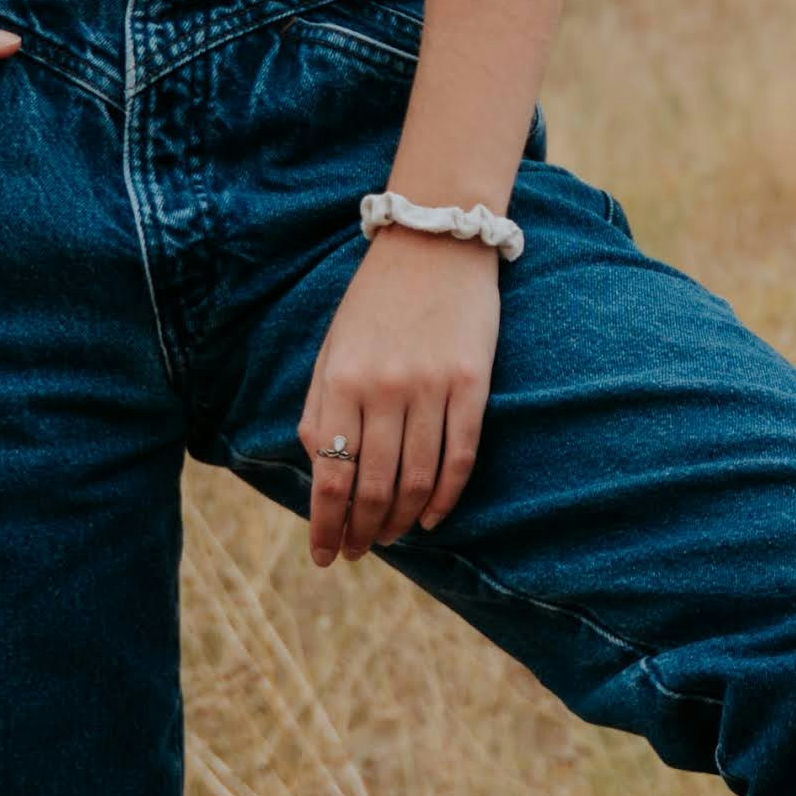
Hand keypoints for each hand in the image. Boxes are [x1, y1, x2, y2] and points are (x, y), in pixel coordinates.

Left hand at [296, 229, 501, 563]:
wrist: (434, 241)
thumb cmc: (375, 300)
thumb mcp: (332, 349)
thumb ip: (322, 409)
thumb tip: (324, 470)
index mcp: (341, 381)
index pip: (331, 476)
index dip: (326, 525)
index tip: (324, 554)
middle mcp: (384, 389)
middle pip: (374, 487)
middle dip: (364, 531)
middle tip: (359, 552)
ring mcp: (432, 388)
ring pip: (417, 479)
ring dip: (402, 520)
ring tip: (392, 537)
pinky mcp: (473, 385)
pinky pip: (460, 457)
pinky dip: (446, 496)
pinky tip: (432, 516)